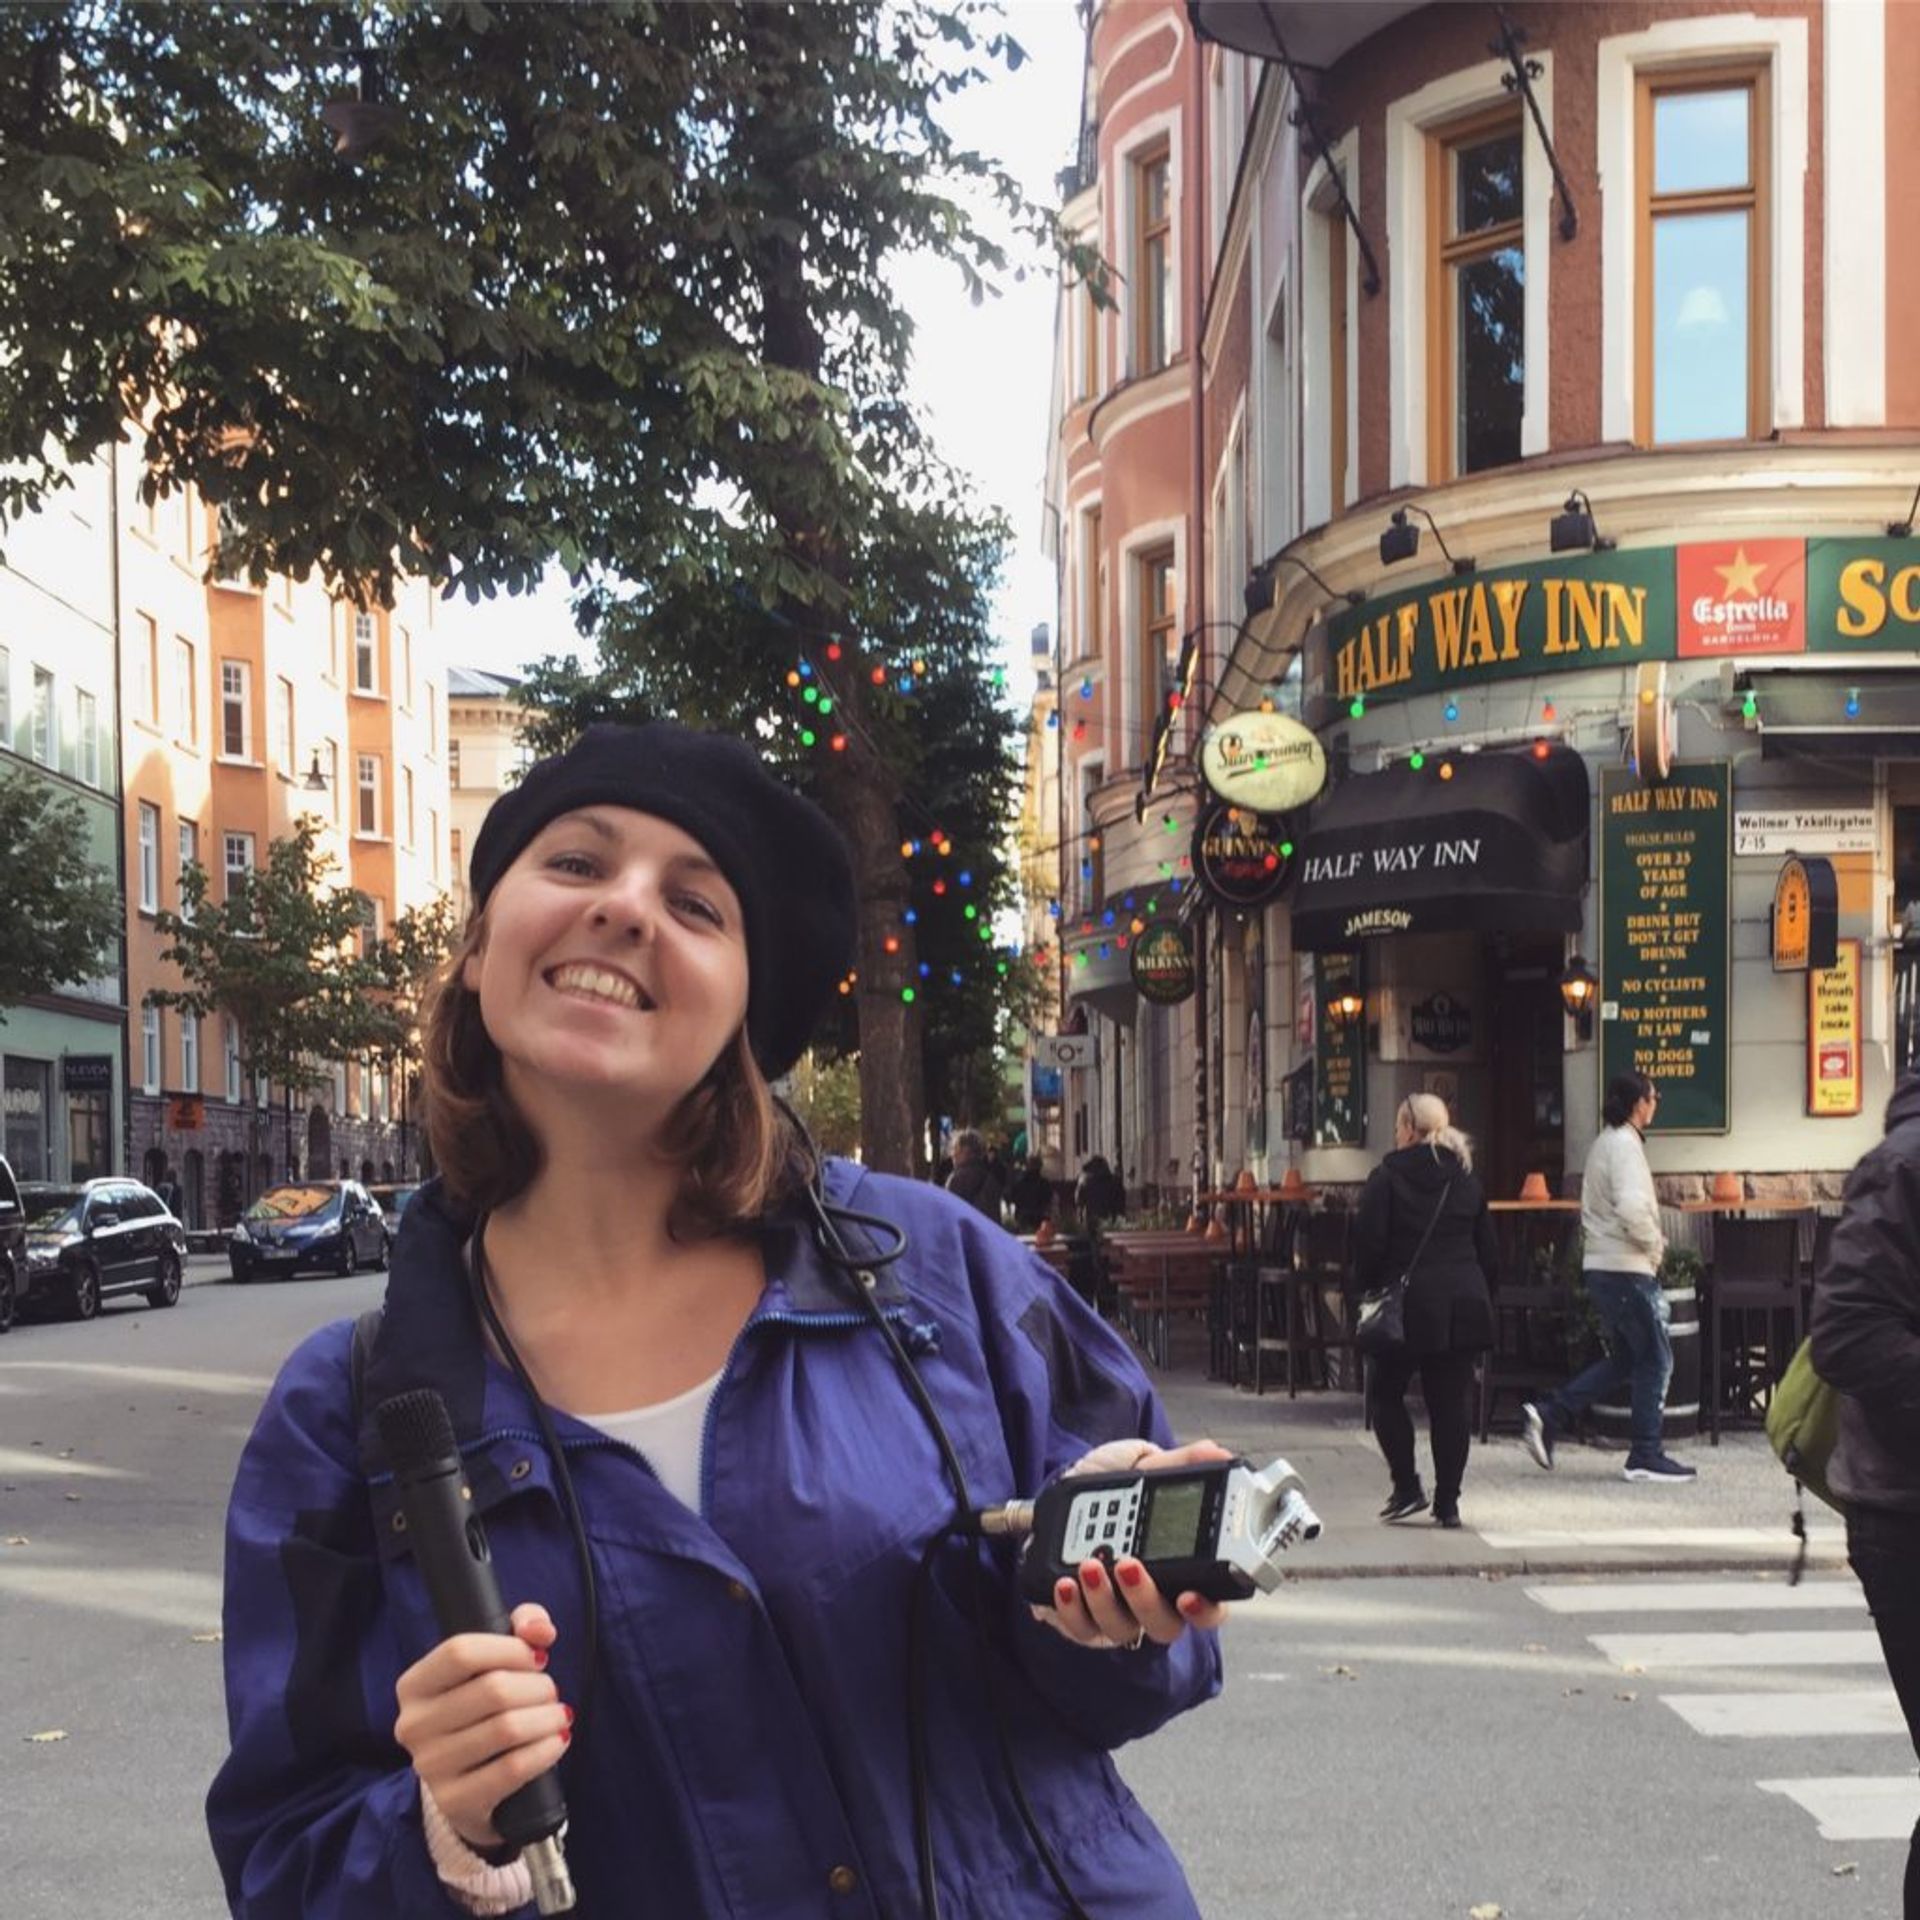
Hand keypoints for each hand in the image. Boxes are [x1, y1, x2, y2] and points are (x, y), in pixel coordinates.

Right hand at [393, 1602, 567, 1850]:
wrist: (472, 1784)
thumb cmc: (485, 1707)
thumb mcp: (497, 1659)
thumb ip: (523, 1624)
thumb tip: (540, 1630)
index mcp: (415, 1685)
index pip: (460, 1651)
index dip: (509, 1649)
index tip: (537, 1657)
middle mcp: (413, 1725)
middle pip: (492, 1690)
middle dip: (538, 1686)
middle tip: (551, 1692)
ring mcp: (431, 1766)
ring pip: (506, 1728)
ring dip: (547, 1717)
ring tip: (558, 1715)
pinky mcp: (454, 1801)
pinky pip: (512, 1769)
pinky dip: (545, 1750)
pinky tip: (558, 1741)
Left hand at [1031, 1439, 1233, 1649]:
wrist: (1060, 1507)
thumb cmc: (1109, 1496)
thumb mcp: (1144, 1472)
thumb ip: (1180, 1464)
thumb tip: (1216, 1452)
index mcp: (1180, 1572)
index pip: (1208, 1606)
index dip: (1205, 1609)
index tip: (1190, 1595)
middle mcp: (1153, 1601)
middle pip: (1164, 1624)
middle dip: (1145, 1599)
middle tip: (1129, 1564)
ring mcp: (1119, 1615)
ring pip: (1122, 1627)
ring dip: (1105, 1599)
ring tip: (1090, 1564)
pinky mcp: (1083, 1622)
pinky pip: (1082, 1628)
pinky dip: (1073, 1609)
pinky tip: (1065, 1583)